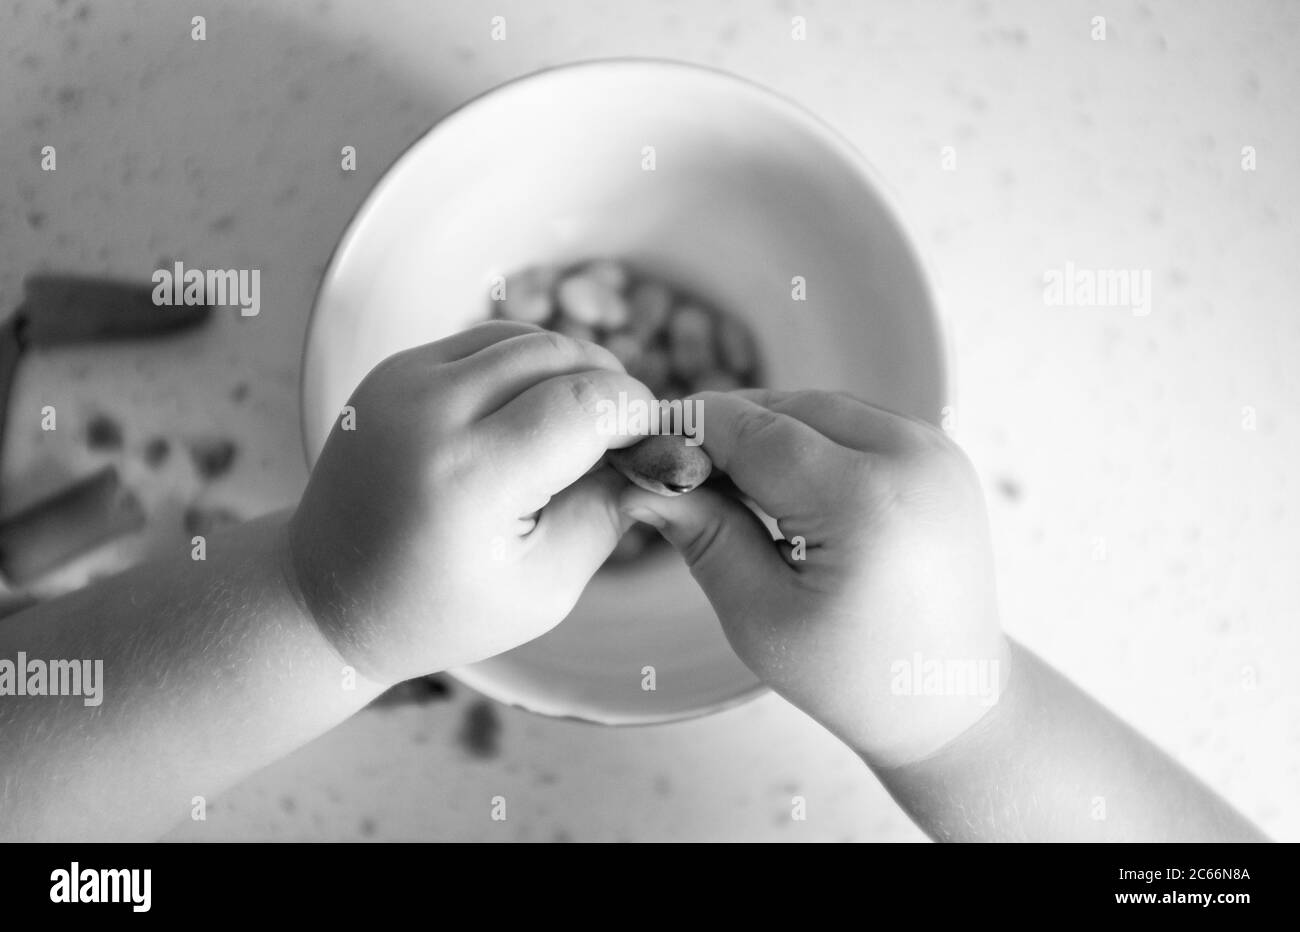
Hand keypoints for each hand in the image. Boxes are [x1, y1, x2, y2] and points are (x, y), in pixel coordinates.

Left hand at [288, 322, 652, 684]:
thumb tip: (657, 451)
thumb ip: (608, 511)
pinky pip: (486, 343)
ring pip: (526, 339)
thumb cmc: (440, 608)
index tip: (654, 446)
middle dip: (611, 388)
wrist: (326, 595)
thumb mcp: (544, 587)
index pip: (587, 403)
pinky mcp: (394, 370)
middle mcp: (429, 413)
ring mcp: (403, 381)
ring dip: (572, 371)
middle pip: (560, 356)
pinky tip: (536, 413)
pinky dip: (527, 366)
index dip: (638, 415)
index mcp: (469, 479)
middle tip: (625, 440)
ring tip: (584, 427)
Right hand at [619, 389, 1008, 766]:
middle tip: (673, 468)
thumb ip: (703, 536)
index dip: (690, 430)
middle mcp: (913, 458)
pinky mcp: (942, 456)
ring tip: (721, 479)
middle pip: (788, 408)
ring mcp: (936, 451)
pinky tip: (776, 481)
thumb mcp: (760, 616)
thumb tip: (641, 482)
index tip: (641, 444)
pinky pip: (857, 422)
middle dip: (725, 429)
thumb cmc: (852, 676)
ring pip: (822, 407)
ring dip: (766, 430)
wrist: (949, 699)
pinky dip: (809, 437)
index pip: (755, 432)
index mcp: (867, 501)